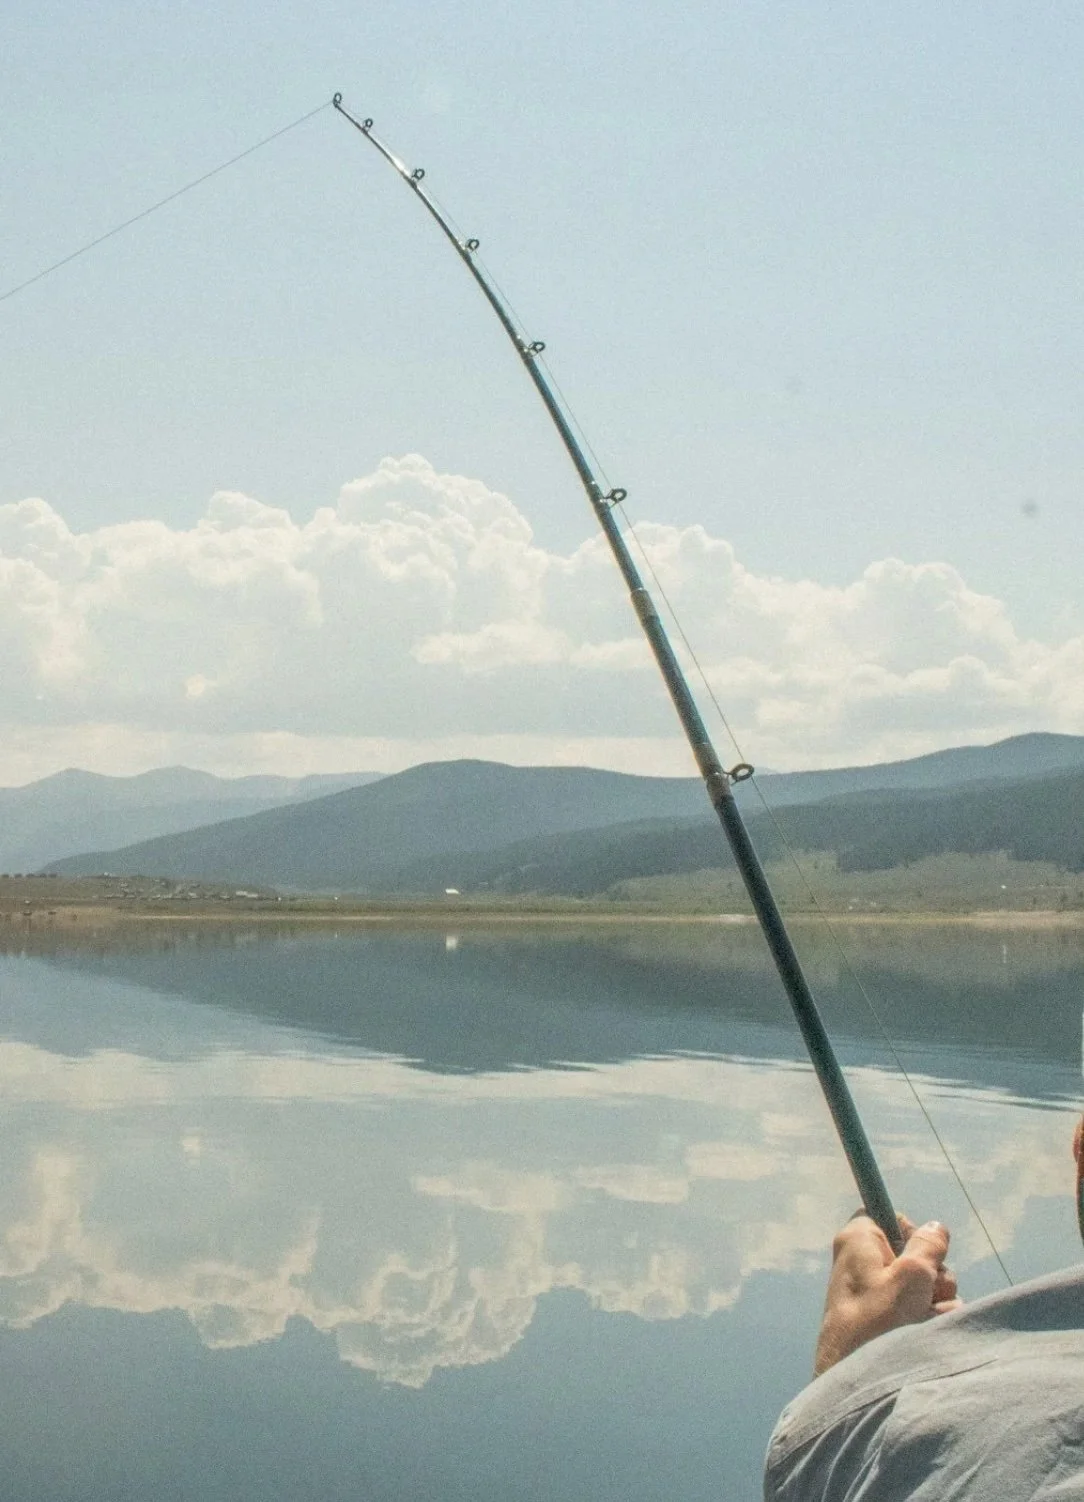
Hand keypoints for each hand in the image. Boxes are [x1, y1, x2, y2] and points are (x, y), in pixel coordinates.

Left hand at [813, 1214, 961, 1375]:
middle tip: (925, 1293)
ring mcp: (876, 1296)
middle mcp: (864, 1264)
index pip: (888, 1216)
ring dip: (935, 1304)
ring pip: (925, 1288)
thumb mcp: (912, 1275)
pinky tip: (923, 1337)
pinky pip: (921, 1313)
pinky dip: (929, 1323)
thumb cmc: (878, 1324)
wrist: (857, 1382)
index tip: (921, 1252)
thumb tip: (934, 1227)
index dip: (911, 1232)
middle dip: (933, 1277)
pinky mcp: (885, 1323)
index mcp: (859, 1241)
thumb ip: (928, 1246)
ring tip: (922, 1322)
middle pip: (916, 1256)